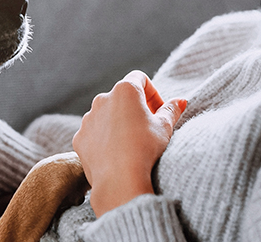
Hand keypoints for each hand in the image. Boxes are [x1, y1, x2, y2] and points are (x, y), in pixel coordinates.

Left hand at [72, 70, 187, 216]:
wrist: (119, 180)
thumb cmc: (145, 149)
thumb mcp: (165, 127)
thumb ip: (172, 110)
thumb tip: (180, 101)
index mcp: (125, 90)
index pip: (140, 79)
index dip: (152, 93)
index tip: (159, 112)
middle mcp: (102, 99)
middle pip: (121, 97)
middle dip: (135, 108)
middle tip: (148, 128)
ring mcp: (88, 118)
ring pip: (106, 115)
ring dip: (118, 123)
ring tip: (131, 144)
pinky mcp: (80, 137)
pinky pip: (94, 133)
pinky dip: (104, 138)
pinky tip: (116, 154)